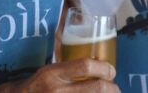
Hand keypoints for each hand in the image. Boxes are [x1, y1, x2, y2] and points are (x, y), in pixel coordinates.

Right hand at [0, 59, 117, 91]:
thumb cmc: (33, 88)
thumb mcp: (45, 71)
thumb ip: (65, 66)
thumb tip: (90, 58)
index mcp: (52, 74)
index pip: (85, 66)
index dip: (104, 68)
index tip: (111, 70)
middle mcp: (57, 90)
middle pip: (97, 88)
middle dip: (112, 87)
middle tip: (115, 87)